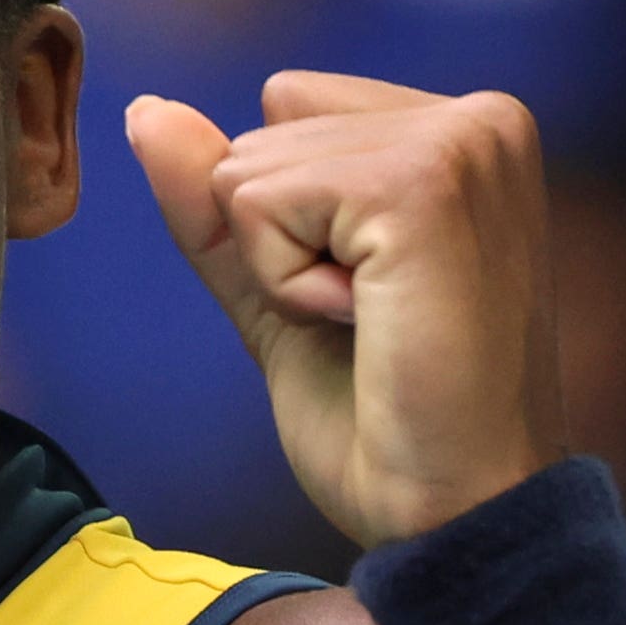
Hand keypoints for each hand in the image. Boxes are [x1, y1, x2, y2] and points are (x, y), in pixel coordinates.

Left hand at [124, 73, 564, 547]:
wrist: (452, 515)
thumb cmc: (388, 424)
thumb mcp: (280, 295)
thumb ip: (218, 206)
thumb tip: (147, 112)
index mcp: (463, 131)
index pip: (284, 109)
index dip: (288, 224)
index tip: (373, 298)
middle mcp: (477, 117)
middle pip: (259, 136)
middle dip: (283, 247)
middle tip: (377, 325)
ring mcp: (460, 142)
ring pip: (249, 168)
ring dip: (285, 272)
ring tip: (380, 326)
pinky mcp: (424, 183)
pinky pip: (262, 204)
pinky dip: (287, 284)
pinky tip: (371, 324)